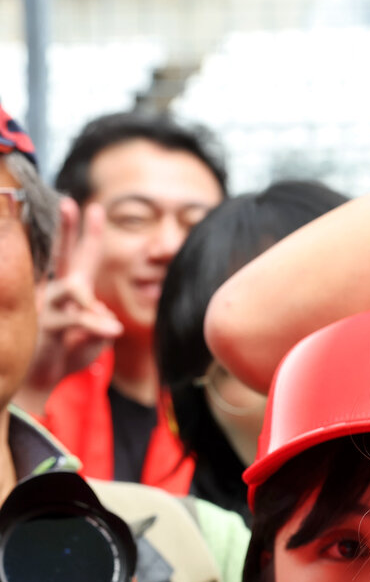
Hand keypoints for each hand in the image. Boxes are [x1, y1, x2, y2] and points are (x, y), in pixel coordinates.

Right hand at [17, 198, 121, 413]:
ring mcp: (48, 306)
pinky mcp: (46, 326)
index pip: (80, 257)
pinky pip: (75, 320)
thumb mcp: (94, 336)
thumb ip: (100, 321)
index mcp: (71, 291)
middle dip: (67, 229)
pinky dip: (95, 326)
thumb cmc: (69, 352)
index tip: (94, 206)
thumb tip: (104, 315)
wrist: (45, 379)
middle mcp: (57, 292)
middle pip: (63, 255)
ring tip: (110, 326)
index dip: (87, 233)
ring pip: (72, 289)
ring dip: (91, 304)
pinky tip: (112, 332)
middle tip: (69, 202)